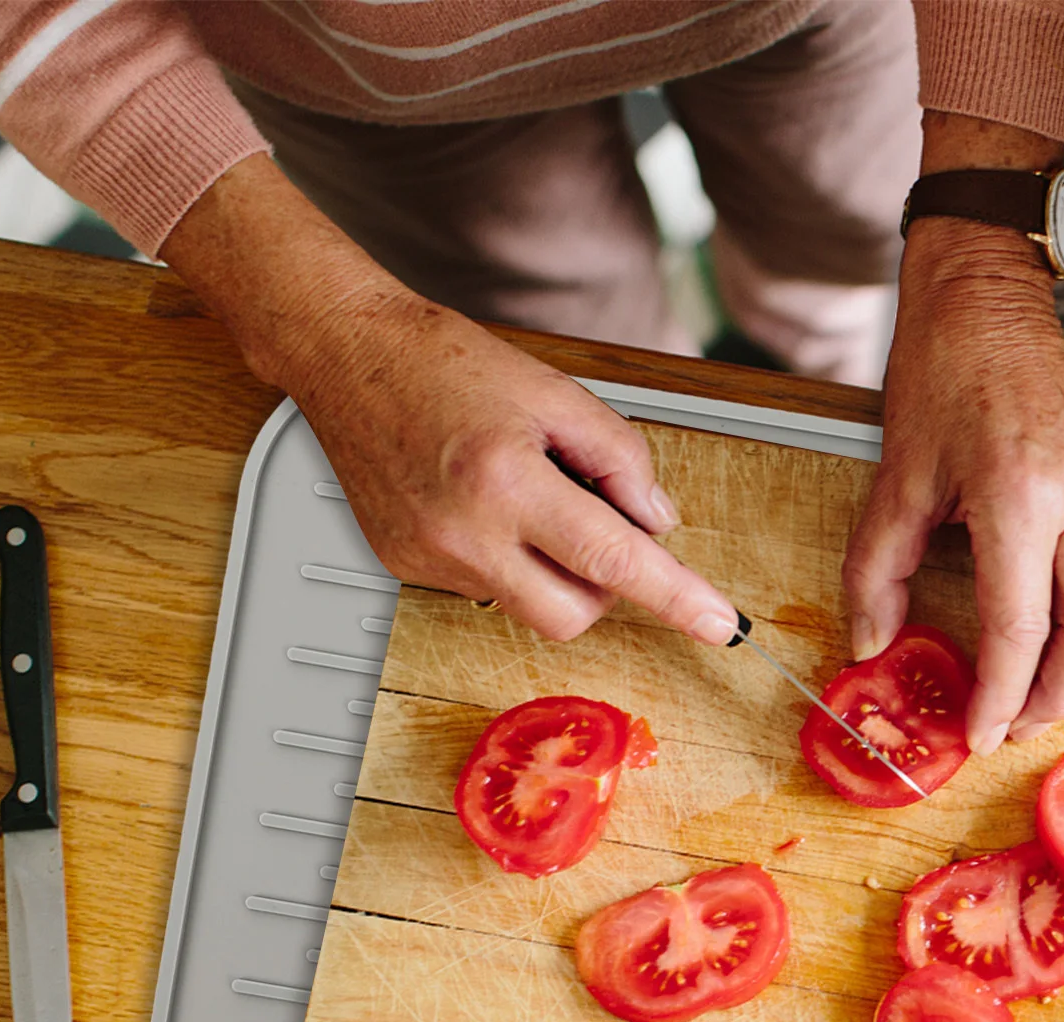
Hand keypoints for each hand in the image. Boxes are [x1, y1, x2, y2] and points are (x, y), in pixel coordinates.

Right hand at [161, 154, 737, 644]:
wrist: (345, 354)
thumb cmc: (444, 362)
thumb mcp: (554, 391)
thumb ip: (620, 457)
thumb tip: (658, 524)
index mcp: (506, 480)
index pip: (613, 560)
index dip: (675, 598)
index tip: (718, 627)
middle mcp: (464, 533)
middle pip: (574, 615)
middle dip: (602, 586)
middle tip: (591, 523)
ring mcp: (430, 559)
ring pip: (528, 608)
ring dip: (551, 569)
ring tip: (523, 497)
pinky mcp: (405, 567)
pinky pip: (484, 589)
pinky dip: (503, 558)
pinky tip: (479, 505)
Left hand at [844, 223, 1063, 753]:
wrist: (986, 300)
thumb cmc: (941, 377)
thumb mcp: (894, 479)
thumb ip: (875, 572)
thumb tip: (871, 645)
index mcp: (1021, 497)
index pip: (1019, 629)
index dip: (999, 696)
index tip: (980, 735)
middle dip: (1061, 696)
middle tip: (1021, 723)